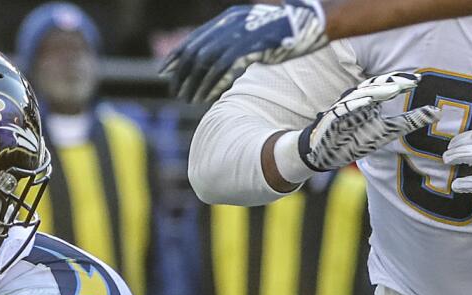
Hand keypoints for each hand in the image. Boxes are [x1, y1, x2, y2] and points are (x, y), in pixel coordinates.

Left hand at [162, 0, 328, 103]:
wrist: (307, 22)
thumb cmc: (282, 31)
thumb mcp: (251, 32)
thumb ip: (232, 42)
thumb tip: (214, 61)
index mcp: (227, 18)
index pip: (193, 38)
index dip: (176, 56)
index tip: (164, 71)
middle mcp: (229, 24)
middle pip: (195, 51)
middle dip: (182, 74)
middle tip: (175, 92)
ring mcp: (238, 34)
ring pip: (205, 61)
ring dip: (195, 83)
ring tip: (188, 99)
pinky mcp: (248, 46)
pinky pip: (222, 68)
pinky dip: (211, 84)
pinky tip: (205, 97)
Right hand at [291, 72, 436, 175]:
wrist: (325, 154)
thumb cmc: (355, 141)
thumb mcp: (388, 131)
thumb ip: (410, 121)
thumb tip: (437, 112)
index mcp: (372, 100)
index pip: (388, 86)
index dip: (402, 82)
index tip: (419, 81)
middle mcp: (358, 99)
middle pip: (376, 85)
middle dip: (392, 82)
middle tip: (410, 81)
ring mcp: (345, 107)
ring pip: (361, 93)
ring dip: (377, 90)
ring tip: (394, 89)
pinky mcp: (333, 118)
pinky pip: (344, 108)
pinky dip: (355, 104)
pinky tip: (367, 101)